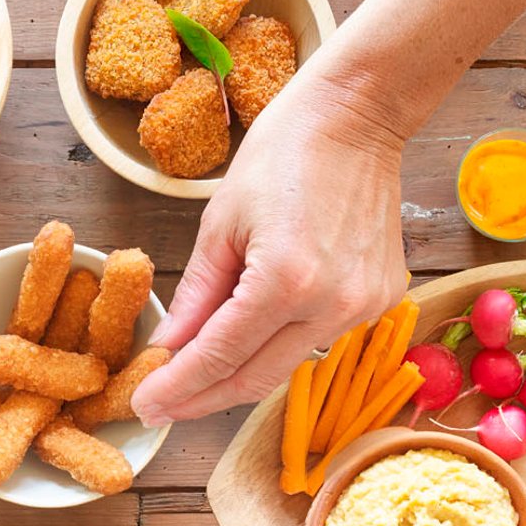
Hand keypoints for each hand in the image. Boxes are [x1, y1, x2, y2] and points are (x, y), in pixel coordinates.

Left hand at [131, 79, 410, 425]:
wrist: (358, 117)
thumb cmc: (284, 152)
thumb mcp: (221, 221)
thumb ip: (196, 295)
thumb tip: (168, 348)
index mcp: (284, 280)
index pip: (218, 357)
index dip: (177, 388)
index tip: (145, 406)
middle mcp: (331, 305)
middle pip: (254, 380)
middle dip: (201, 399)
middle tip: (161, 408)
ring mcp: (363, 307)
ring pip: (285, 366)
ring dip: (237, 375)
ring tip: (194, 376)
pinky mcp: (380, 301)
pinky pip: (317, 341)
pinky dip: (277, 345)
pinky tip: (250, 337)